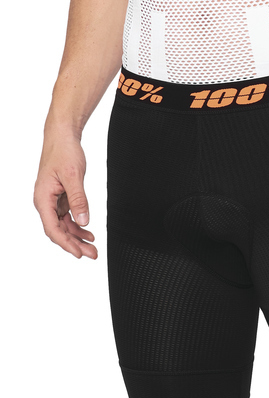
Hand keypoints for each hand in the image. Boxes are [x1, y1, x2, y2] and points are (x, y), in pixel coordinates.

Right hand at [34, 133, 97, 258]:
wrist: (63, 137)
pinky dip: (78, 227)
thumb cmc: (64, 153)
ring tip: (93, 248)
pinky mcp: (60, 199)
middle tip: (92, 254)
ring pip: (64, 227)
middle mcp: (45, 202)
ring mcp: (53, 202)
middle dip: (75, 245)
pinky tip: (89, 234)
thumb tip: (84, 221)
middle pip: (59, 231)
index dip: (66, 243)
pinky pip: (68, 218)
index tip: (79, 254)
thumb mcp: (74, 176)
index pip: (53, 229)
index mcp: (43, 198)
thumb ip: (79, 200)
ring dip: (77, 238)